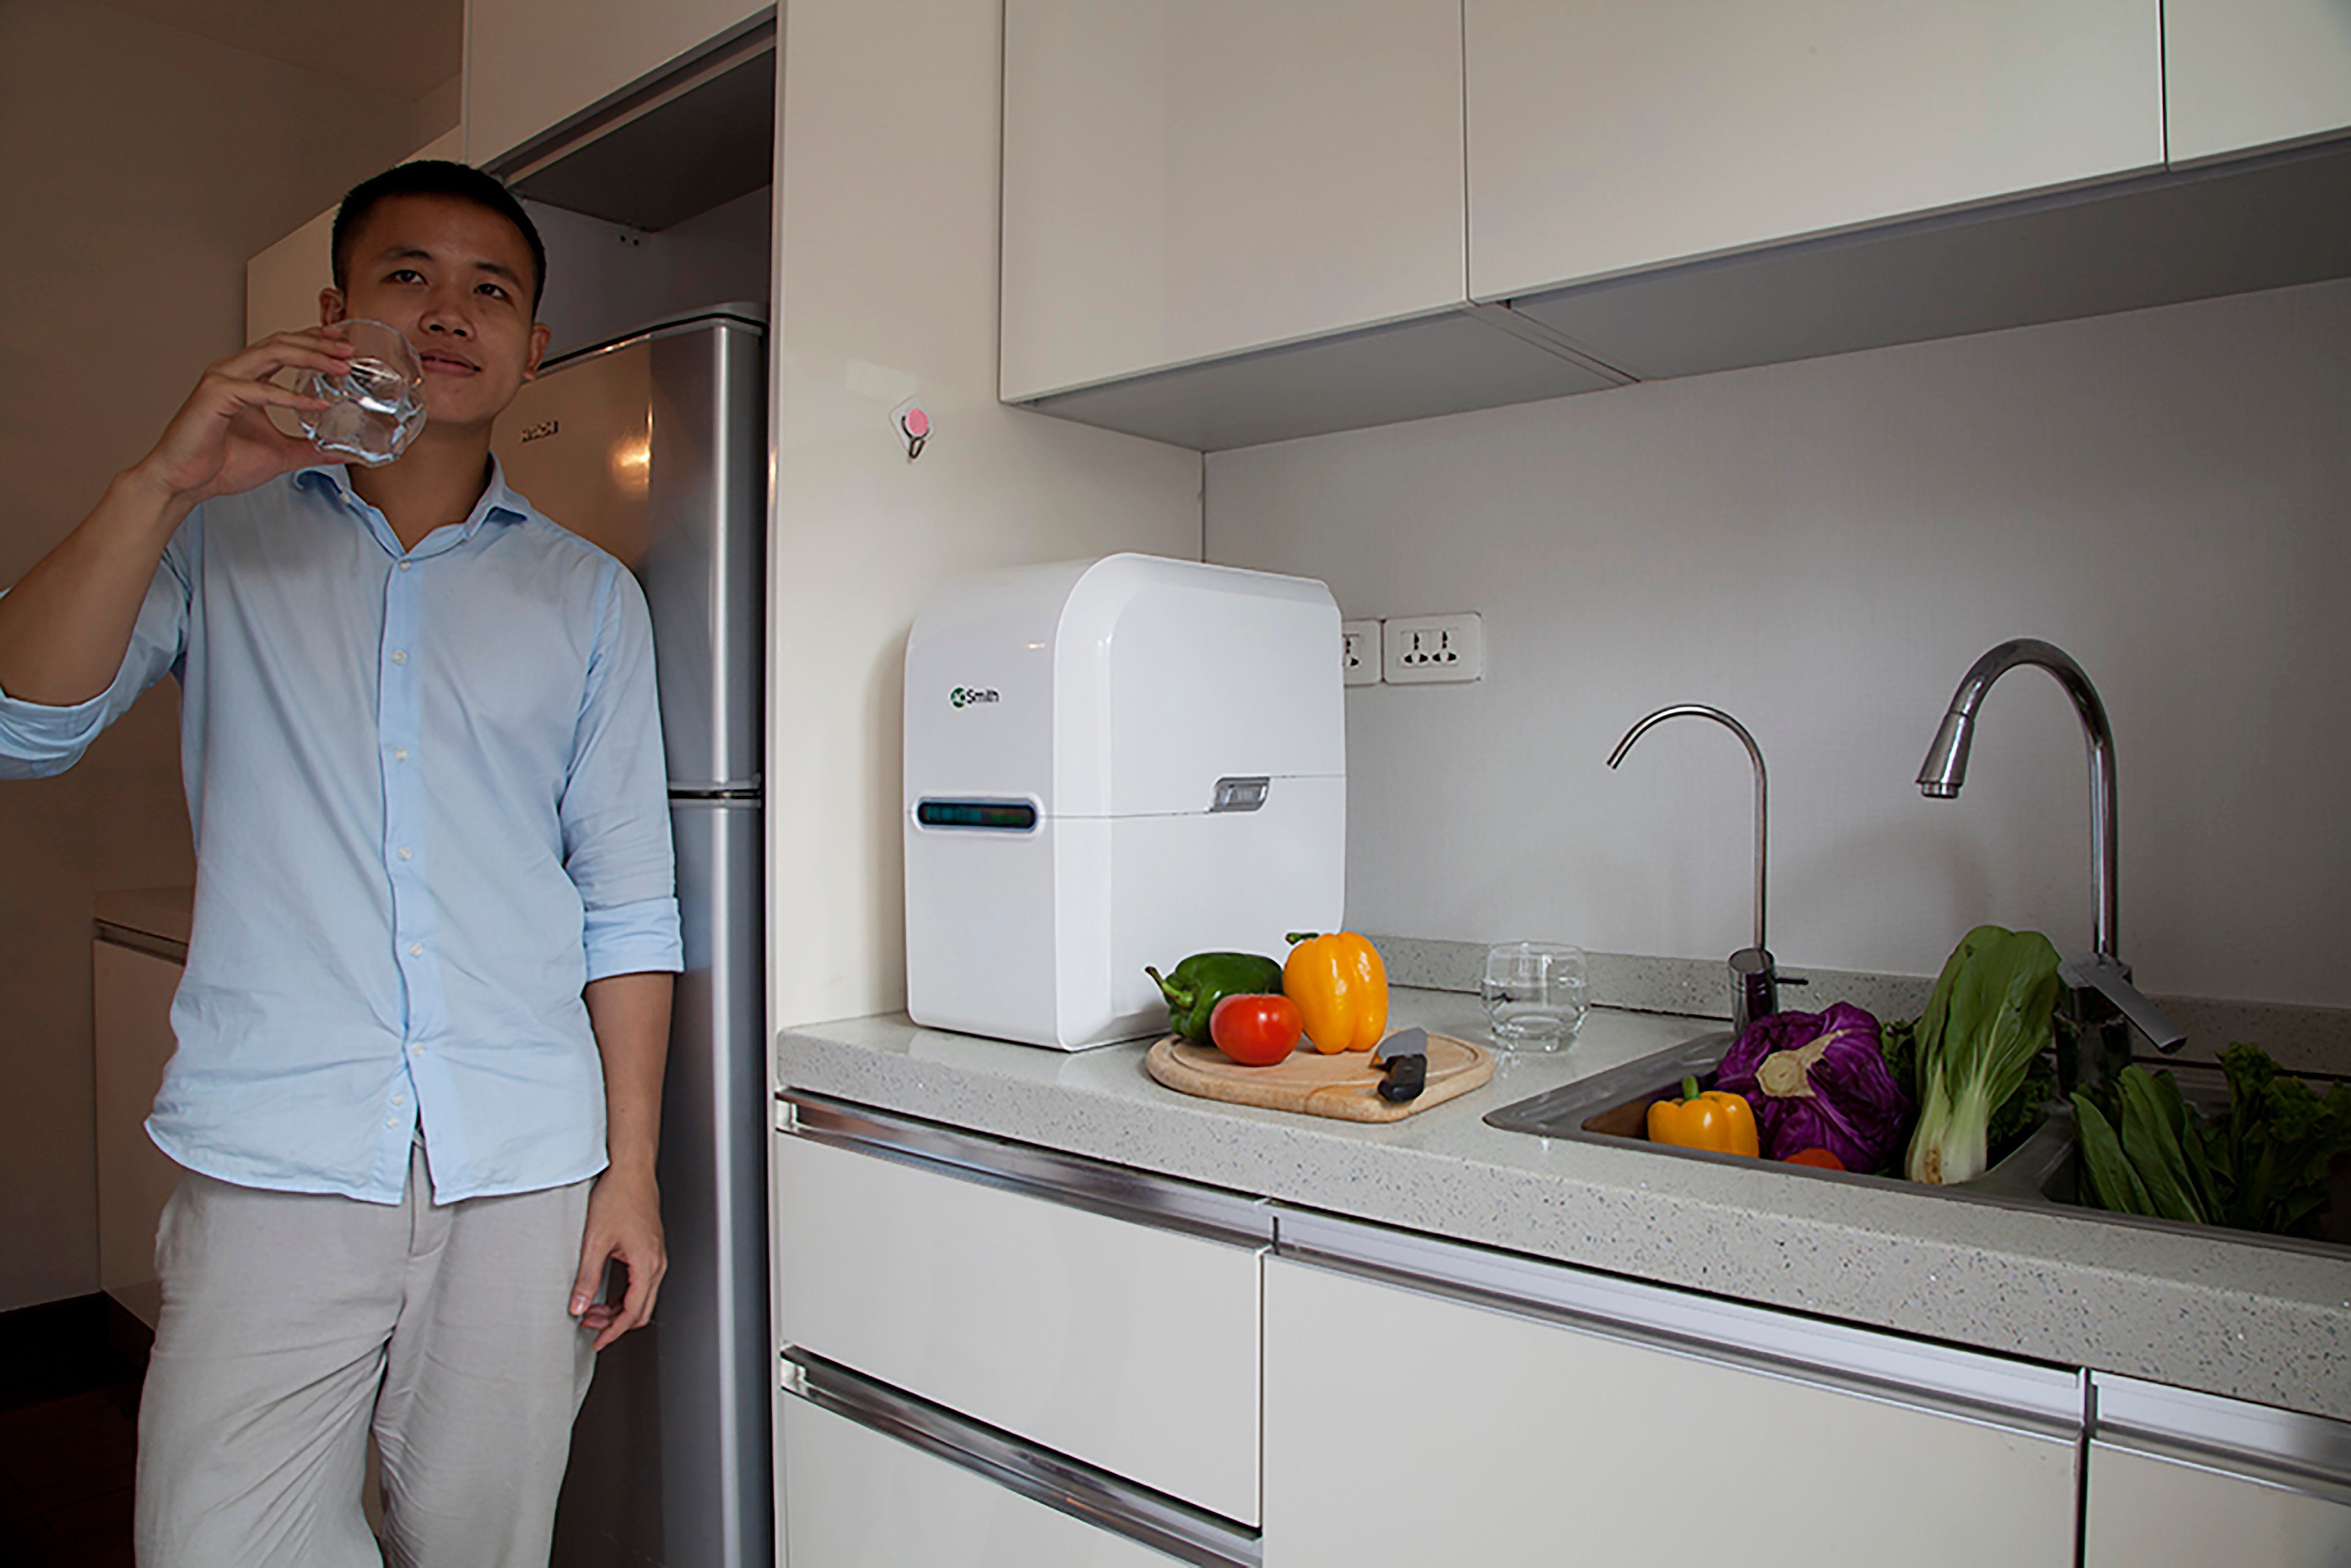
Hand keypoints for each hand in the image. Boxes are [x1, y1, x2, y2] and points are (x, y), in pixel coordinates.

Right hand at [128, 329, 357, 508]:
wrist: (186, 482)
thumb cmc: (222, 464)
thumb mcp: (281, 454)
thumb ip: (310, 450)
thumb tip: (340, 454)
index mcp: (245, 378)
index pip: (282, 348)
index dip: (312, 341)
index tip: (342, 343)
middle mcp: (232, 372)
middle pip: (280, 343)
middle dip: (317, 344)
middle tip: (348, 350)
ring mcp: (221, 380)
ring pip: (271, 354)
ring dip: (310, 357)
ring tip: (340, 366)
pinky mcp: (215, 396)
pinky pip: (261, 391)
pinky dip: (292, 397)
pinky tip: (318, 404)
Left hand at [570, 1162, 665, 1350]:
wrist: (630, 1170)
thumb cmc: (618, 1197)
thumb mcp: (595, 1240)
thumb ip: (587, 1277)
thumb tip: (578, 1306)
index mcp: (646, 1263)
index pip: (633, 1311)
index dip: (614, 1331)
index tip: (598, 1342)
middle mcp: (656, 1262)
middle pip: (641, 1309)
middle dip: (615, 1323)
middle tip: (589, 1325)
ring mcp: (656, 1255)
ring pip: (642, 1296)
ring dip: (618, 1309)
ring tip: (591, 1309)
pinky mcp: (650, 1248)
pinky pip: (642, 1282)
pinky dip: (625, 1294)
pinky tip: (605, 1291)